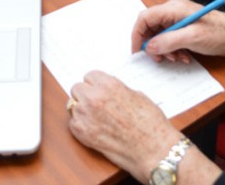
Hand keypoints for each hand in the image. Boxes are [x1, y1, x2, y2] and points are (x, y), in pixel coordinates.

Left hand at [67, 71, 182, 181]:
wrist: (152, 149)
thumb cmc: (150, 124)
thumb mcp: (136, 96)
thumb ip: (117, 90)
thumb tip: (109, 90)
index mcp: (108, 85)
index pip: (89, 76)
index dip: (95, 84)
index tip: (97, 89)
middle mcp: (94, 98)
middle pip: (77, 88)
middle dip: (85, 95)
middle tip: (95, 103)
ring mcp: (86, 116)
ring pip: (73, 105)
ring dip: (82, 109)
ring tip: (96, 117)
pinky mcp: (82, 133)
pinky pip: (73, 123)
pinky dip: (81, 125)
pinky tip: (95, 128)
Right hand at [134, 0, 224, 66]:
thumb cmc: (220, 34)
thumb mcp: (192, 39)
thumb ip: (168, 42)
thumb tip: (149, 47)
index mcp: (174, 7)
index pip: (145, 17)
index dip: (137, 35)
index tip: (137, 51)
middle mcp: (174, 9)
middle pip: (151, 26)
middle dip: (154, 45)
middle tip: (161, 59)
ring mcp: (179, 17)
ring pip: (160, 34)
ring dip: (165, 49)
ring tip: (178, 58)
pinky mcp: (184, 25)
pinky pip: (170, 37)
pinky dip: (173, 48)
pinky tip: (184, 55)